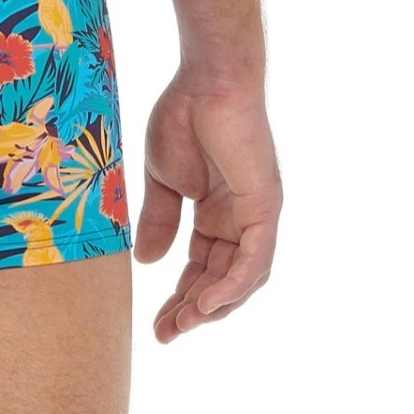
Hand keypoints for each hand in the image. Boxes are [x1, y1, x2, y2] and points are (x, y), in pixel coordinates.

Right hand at [135, 72, 281, 341]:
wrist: (206, 79)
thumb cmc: (184, 115)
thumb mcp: (163, 178)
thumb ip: (160, 220)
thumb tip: (147, 262)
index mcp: (217, 212)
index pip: (203, 266)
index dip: (181, 296)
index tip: (158, 323)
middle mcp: (242, 219)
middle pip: (223, 279)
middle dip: (194, 310)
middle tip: (165, 333)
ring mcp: (257, 215)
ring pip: (242, 278)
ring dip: (214, 306)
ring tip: (183, 324)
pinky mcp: (265, 207)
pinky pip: (254, 259)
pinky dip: (233, 285)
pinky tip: (206, 303)